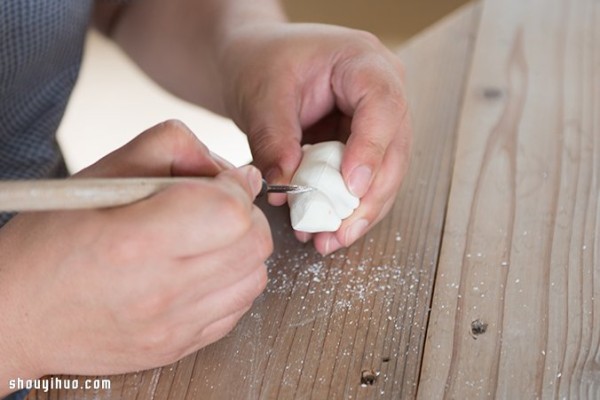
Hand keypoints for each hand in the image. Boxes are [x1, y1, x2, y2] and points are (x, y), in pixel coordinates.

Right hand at [0, 120, 271, 383]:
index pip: (231, 211)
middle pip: (254, 244)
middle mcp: (159, 290)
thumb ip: (170, 149)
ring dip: (242, 250)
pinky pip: (237, 310)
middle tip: (217, 207)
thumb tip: (232, 168)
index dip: (236, 187)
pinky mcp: (177, 347)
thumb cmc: (49, 243)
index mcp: (135, 241)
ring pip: (254, 278)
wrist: (16, 315)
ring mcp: (171, 327)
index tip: (224, 181)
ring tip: (206, 240)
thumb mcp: (100, 174)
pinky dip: (230, 283)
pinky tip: (199, 271)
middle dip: (245, 216)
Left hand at [218, 23, 411, 254]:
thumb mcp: (261, 95)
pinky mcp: (362, 145)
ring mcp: (376, 121)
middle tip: (340, 231)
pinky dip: (346, 209)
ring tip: (329, 241)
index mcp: (363, 61)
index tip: (351, 187)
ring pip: (385, 173)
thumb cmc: (262, 62)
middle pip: (394, 149)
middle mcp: (381, 91)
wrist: (257, 62)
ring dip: (359, 212)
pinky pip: (364, 181)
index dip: (371, 149)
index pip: (383, 105)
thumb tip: (287, 188)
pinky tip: (326, 231)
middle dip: (369, 197)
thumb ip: (274, 139)